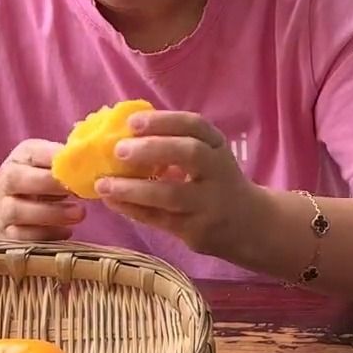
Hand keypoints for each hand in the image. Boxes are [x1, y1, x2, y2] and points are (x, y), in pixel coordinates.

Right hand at [0, 139, 86, 240]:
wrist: (0, 205)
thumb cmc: (35, 180)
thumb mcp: (47, 164)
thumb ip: (67, 160)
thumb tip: (97, 155)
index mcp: (20, 159)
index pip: (30, 152)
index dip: (52, 156)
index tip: (77, 163)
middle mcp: (5, 182)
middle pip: (15, 179)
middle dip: (47, 183)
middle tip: (76, 190)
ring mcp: (2, 210)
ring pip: (16, 210)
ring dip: (50, 213)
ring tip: (80, 213)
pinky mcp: (6, 235)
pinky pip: (21, 237)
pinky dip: (46, 235)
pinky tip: (67, 231)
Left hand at [94, 110, 265, 257]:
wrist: (249, 225)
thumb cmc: (215, 182)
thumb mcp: (208, 157)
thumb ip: (175, 144)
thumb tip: (120, 133)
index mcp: (217, 146)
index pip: (195, 126)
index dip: (164, 121)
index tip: (132, 122)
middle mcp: (218, 172)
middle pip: (190, 154)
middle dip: (153, 149)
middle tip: (119, 150)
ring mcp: (209, 204)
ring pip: (171, 194)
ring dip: (133, 189)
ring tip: (103, 184)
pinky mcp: (197, 231)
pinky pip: (160, 220)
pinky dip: (133, 210)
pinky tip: (113, 202)